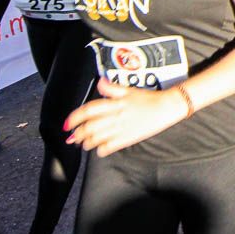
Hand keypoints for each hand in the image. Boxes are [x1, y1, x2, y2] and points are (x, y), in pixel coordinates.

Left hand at [64, 78, 187, 156]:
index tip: (68, 124)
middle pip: (89, 127)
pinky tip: (99, 149)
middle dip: (78, 134)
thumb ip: (112, 88)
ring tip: (84, 143)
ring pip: (96, 138)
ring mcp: (121, 129)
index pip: (89, 110)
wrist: (166, 107)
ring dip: (86, 142)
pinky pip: (109, 147)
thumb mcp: (129, 90)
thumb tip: (99, 83)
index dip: (75, 118)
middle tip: (73, 137)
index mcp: (115, 103)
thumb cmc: (148, 98)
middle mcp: (116, 116)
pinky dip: (101, 150)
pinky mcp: (128, 139)